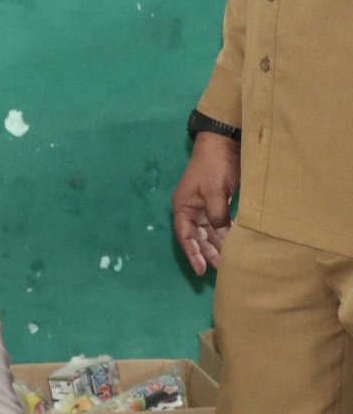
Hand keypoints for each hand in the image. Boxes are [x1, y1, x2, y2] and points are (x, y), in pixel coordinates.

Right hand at [171, 132, 240, 273]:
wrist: (223, 143)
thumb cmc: (214, 165)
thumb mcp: (214, 190)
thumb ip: (217, 214)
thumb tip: (222, 234)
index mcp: (184, 206)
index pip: (185, 235)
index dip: (192, 253)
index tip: (200, 270)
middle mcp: (191, 209)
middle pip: (196, 237)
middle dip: (206, 252)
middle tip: (220, 268)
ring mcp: (203, 206)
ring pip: (208, 232)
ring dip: (216, 245)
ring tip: (226, 261)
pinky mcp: (217, 202)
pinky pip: (218, 224)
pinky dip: (223, 234)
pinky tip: (231, 244)